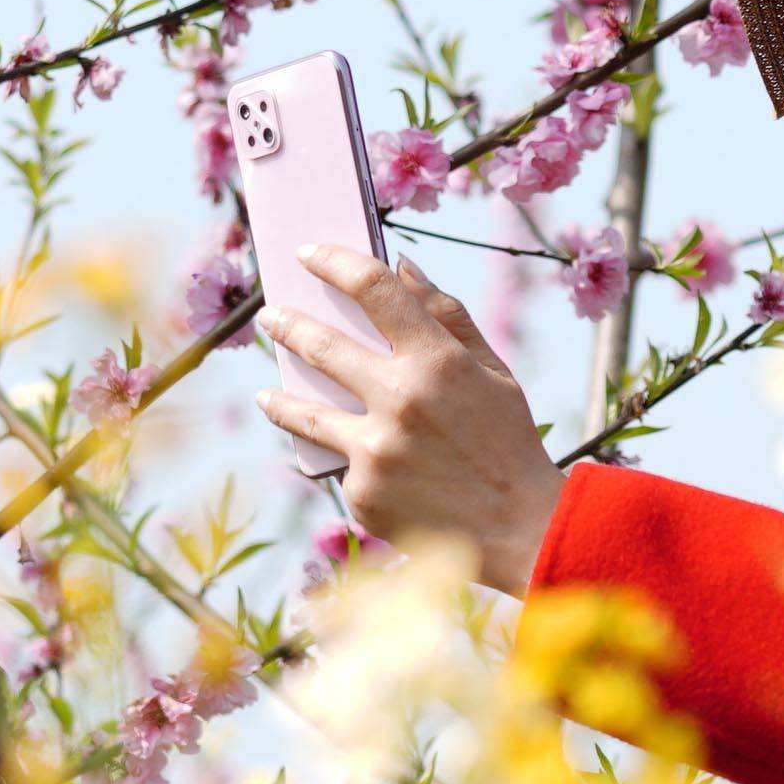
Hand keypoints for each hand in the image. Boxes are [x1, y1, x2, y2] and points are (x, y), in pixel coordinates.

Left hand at [255, 242, 562, 575]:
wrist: (520, 529)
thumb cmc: (506, 442)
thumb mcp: (493, 372)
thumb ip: (447, 316)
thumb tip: (402, 266)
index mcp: (438, 361)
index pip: (373, 289)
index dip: (334, 262)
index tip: (310, 253)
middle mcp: (400, 400)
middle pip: (321, 346)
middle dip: (287, 325)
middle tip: (270, 317)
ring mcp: (376, 450)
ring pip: (303, 412)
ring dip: (276, 397)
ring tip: (263, 394)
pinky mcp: (362, 492)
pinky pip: (340, 464)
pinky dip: (345, 461)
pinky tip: (356, 466)